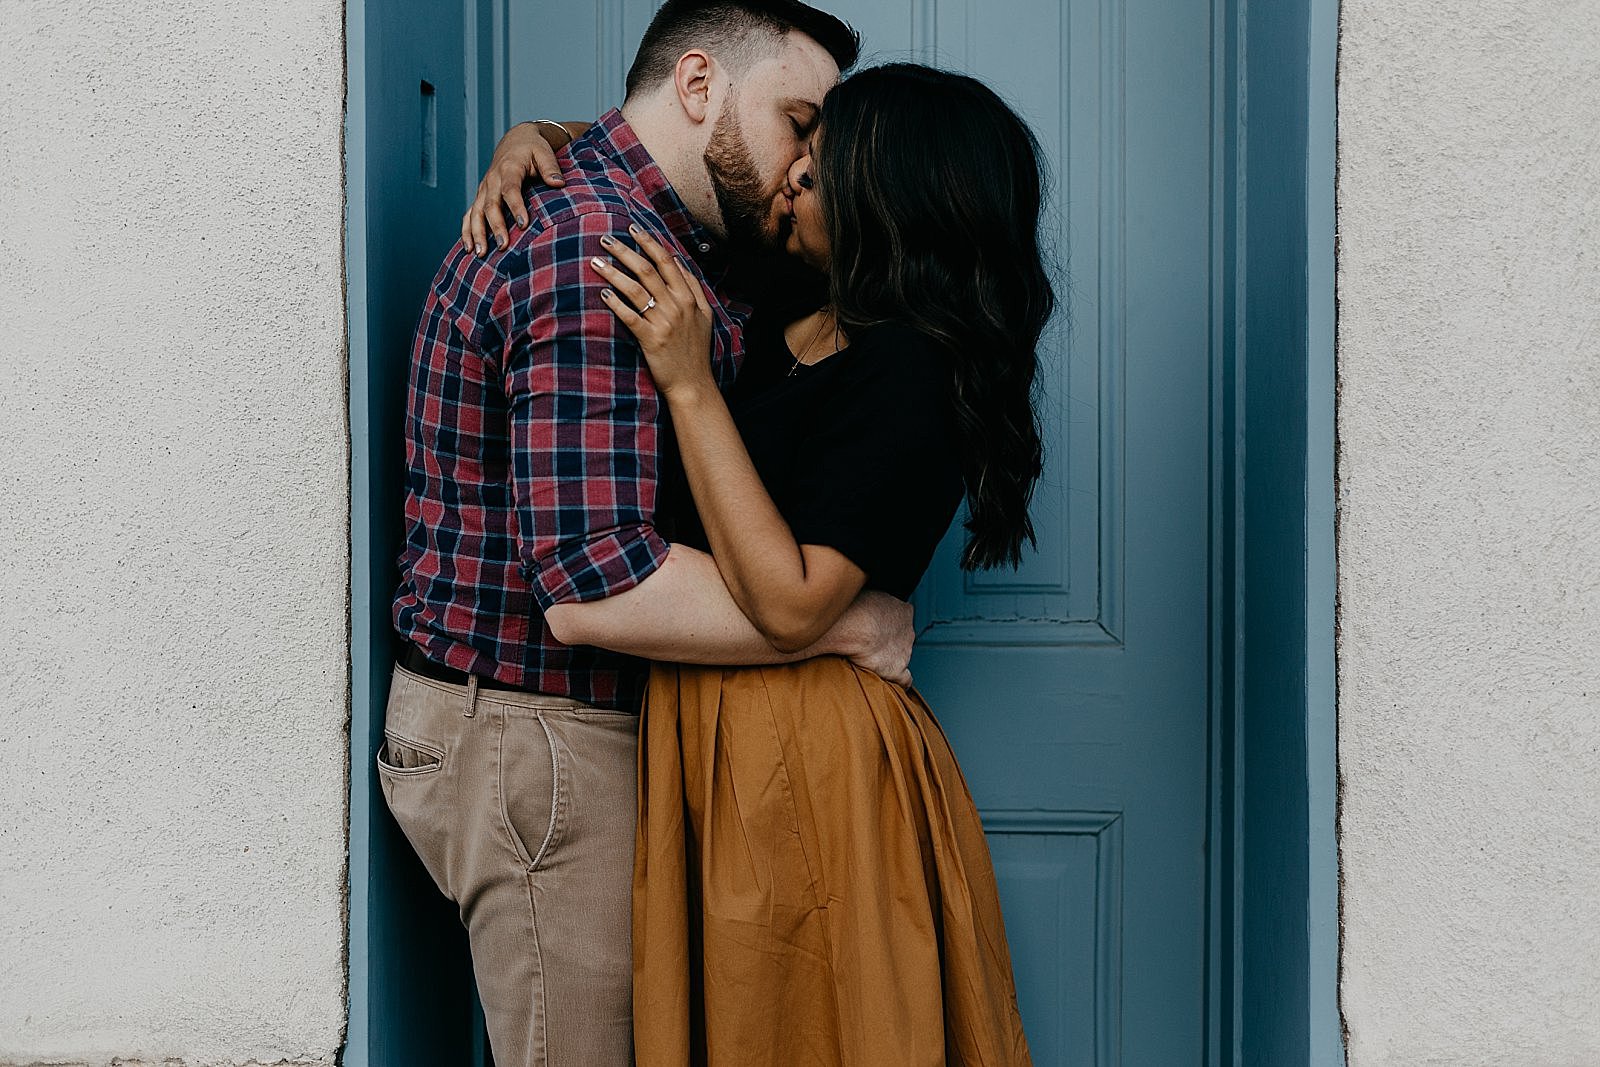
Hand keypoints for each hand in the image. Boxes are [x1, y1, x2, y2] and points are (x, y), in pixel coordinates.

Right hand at [460, 121, 569, 255]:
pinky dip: (467, 231)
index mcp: (509, 168)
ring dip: (477, 233)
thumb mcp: (544, 152)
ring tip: (480, 254)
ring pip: (476, 212)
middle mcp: (492, 179)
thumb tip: (559, 183)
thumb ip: (550, 168)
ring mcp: (484, 189)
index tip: (523, 224)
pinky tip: (468, 248)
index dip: (516, 206)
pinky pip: (470, 215)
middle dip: (496, 226)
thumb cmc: (533, 149)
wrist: (516, 140)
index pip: (510, 189)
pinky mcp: (481, 196)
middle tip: (502, 246)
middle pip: (490, 205)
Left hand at [591, 226, 715, 398]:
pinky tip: (602, 294)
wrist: (693, 384)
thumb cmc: (696, 351)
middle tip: (605, 239)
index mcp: (688, 297)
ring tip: (595, 262)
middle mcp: (676, 306)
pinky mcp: (650, 340)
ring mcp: (663, 322)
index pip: (666, 261)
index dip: (649, 242)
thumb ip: (694, 288)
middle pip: (647, 270)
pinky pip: (630, 316)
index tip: (633, 229)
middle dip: (624, 251)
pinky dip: (616, 303)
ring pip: (635, 289)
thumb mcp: (705, 316)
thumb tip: (679, 262)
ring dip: (614, 273)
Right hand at [826, 591, 915, 686]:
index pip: (901, 617)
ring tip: (870, 660)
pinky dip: (900, 682)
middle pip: (901, 638)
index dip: (887, 622)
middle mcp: (908, 631)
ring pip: (901, 656)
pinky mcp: (896, 669)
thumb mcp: (863, 591)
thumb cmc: (854, 606)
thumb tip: (855, 597)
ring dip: (889, 658)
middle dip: (888, 640)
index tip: (875, 625)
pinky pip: (905, 679)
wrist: (855, 625)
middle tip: (869, 642)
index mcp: (903, 611)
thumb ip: (869, 599)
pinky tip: (892, 684)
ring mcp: (905, 651)